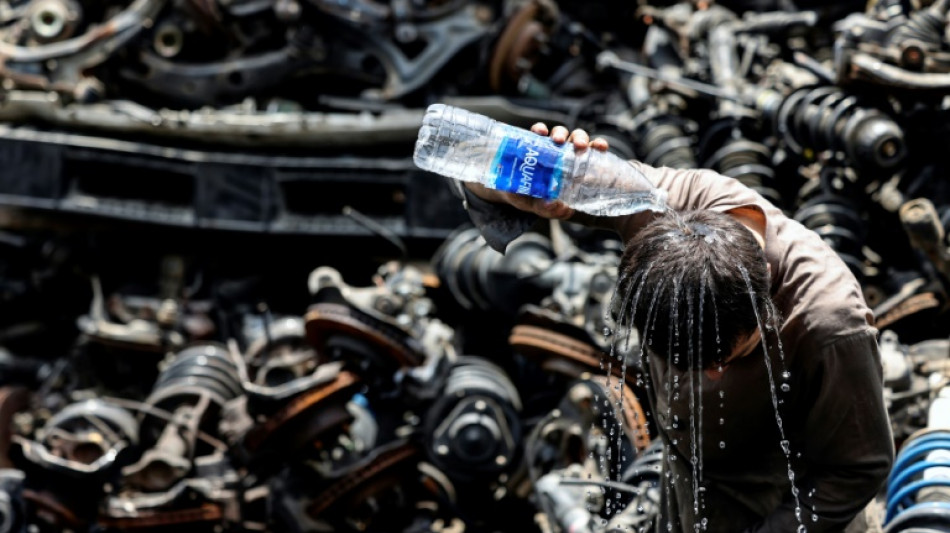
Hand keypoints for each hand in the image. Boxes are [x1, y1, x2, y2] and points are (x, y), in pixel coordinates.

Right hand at [463, 123, 611, 219]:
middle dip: (580, 138)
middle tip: (579, 146)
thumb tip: (564, 210)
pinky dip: (540, 129)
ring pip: (560, 133)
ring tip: (557, 141)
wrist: (505, 190)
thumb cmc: (528, 198)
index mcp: (571, 168)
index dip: (598, 146)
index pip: (589, 153)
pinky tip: (539, 132)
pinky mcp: (531, 141)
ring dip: (561, 133)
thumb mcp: (538, 207)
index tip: (601, 147)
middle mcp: (562, 154)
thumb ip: (550, 210)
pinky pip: (538, 131)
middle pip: (576, 139)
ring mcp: (547, 146)